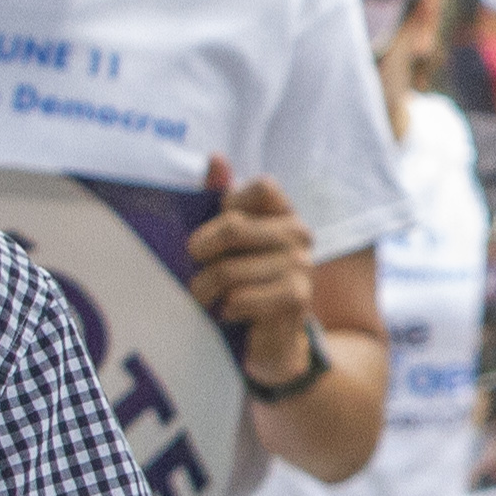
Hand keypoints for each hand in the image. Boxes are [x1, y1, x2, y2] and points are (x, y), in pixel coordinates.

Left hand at [185, 155, 321, 357]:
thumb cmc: (242, 279)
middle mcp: (299, 233)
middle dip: (201, 253)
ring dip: (206, 290)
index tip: (217, 231)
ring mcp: (302, 265)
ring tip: (206, 298)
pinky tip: (230, 312)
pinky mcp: (296, 298)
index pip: (263, 187)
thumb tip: (216, 158)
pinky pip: (241, 297)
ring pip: (229, 270)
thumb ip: (219, 198)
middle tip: (194, 268)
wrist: (271, 338)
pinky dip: (226, 309)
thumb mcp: (227, 238)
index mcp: (283, 212)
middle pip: (234, 227)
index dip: (229, 207)